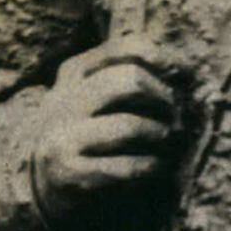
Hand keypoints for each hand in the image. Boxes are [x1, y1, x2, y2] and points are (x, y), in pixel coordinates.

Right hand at [27, 43, 179, 219]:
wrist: (45, 183)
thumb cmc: (87, 134)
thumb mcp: (95, 95)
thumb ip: (129, 76)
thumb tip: (184, 69)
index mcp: (74, 73)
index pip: (126, 47)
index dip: (163, 60)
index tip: (180, 77)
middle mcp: (63, 100)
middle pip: (129, 80)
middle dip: (163, 98)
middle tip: (175, 116)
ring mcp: (62, 137)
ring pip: (130, 126)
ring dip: (159, 136)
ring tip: (165, 143)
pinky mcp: (69, 173)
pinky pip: (127, 167)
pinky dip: (151, 167)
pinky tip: (152, 167)